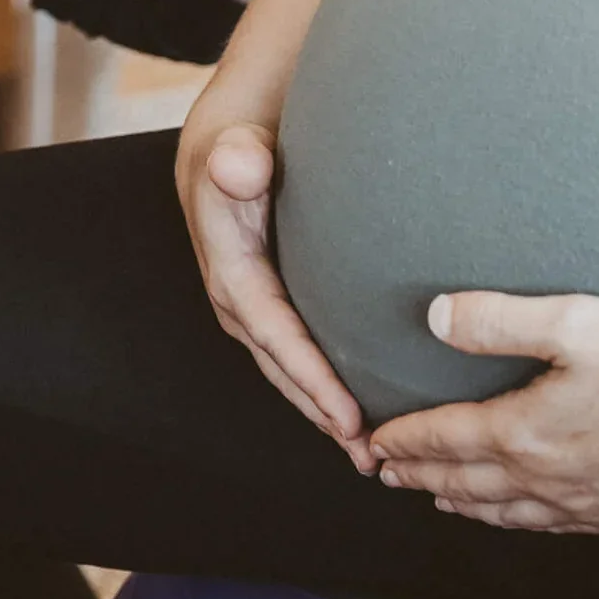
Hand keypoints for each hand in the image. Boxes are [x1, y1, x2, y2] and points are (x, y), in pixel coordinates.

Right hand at [175, 118, 375, 470]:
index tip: (347, 416)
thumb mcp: (232, 143)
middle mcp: (239, 302)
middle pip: (284, 369)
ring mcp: (257, 312)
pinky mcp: (277, 310)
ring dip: (328, 414)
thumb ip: (237, 155)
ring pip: (293, 372)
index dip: (309, 377)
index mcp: (231, 270)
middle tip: (372, 455)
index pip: (273, 333)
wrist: (225, 150)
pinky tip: (365, 415)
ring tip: (373, 454)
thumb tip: (237, 166)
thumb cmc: (237, 146)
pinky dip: (329, 391)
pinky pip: (302, 357)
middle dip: (323, 414)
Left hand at [372, 290, 598, 532]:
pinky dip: (516, 521)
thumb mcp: (573, 322)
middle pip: (464, 481)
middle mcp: (545, 478)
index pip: (445, 438)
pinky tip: (520, 516)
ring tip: (439, 499)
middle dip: (419, 475)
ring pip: (504, 511)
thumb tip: (435, 316)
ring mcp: (583, 503)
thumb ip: (497, 319)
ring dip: (463, 502)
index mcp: (524, 433)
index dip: (404, 439)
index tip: (373, 441)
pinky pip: (549, 525)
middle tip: (385, 474)